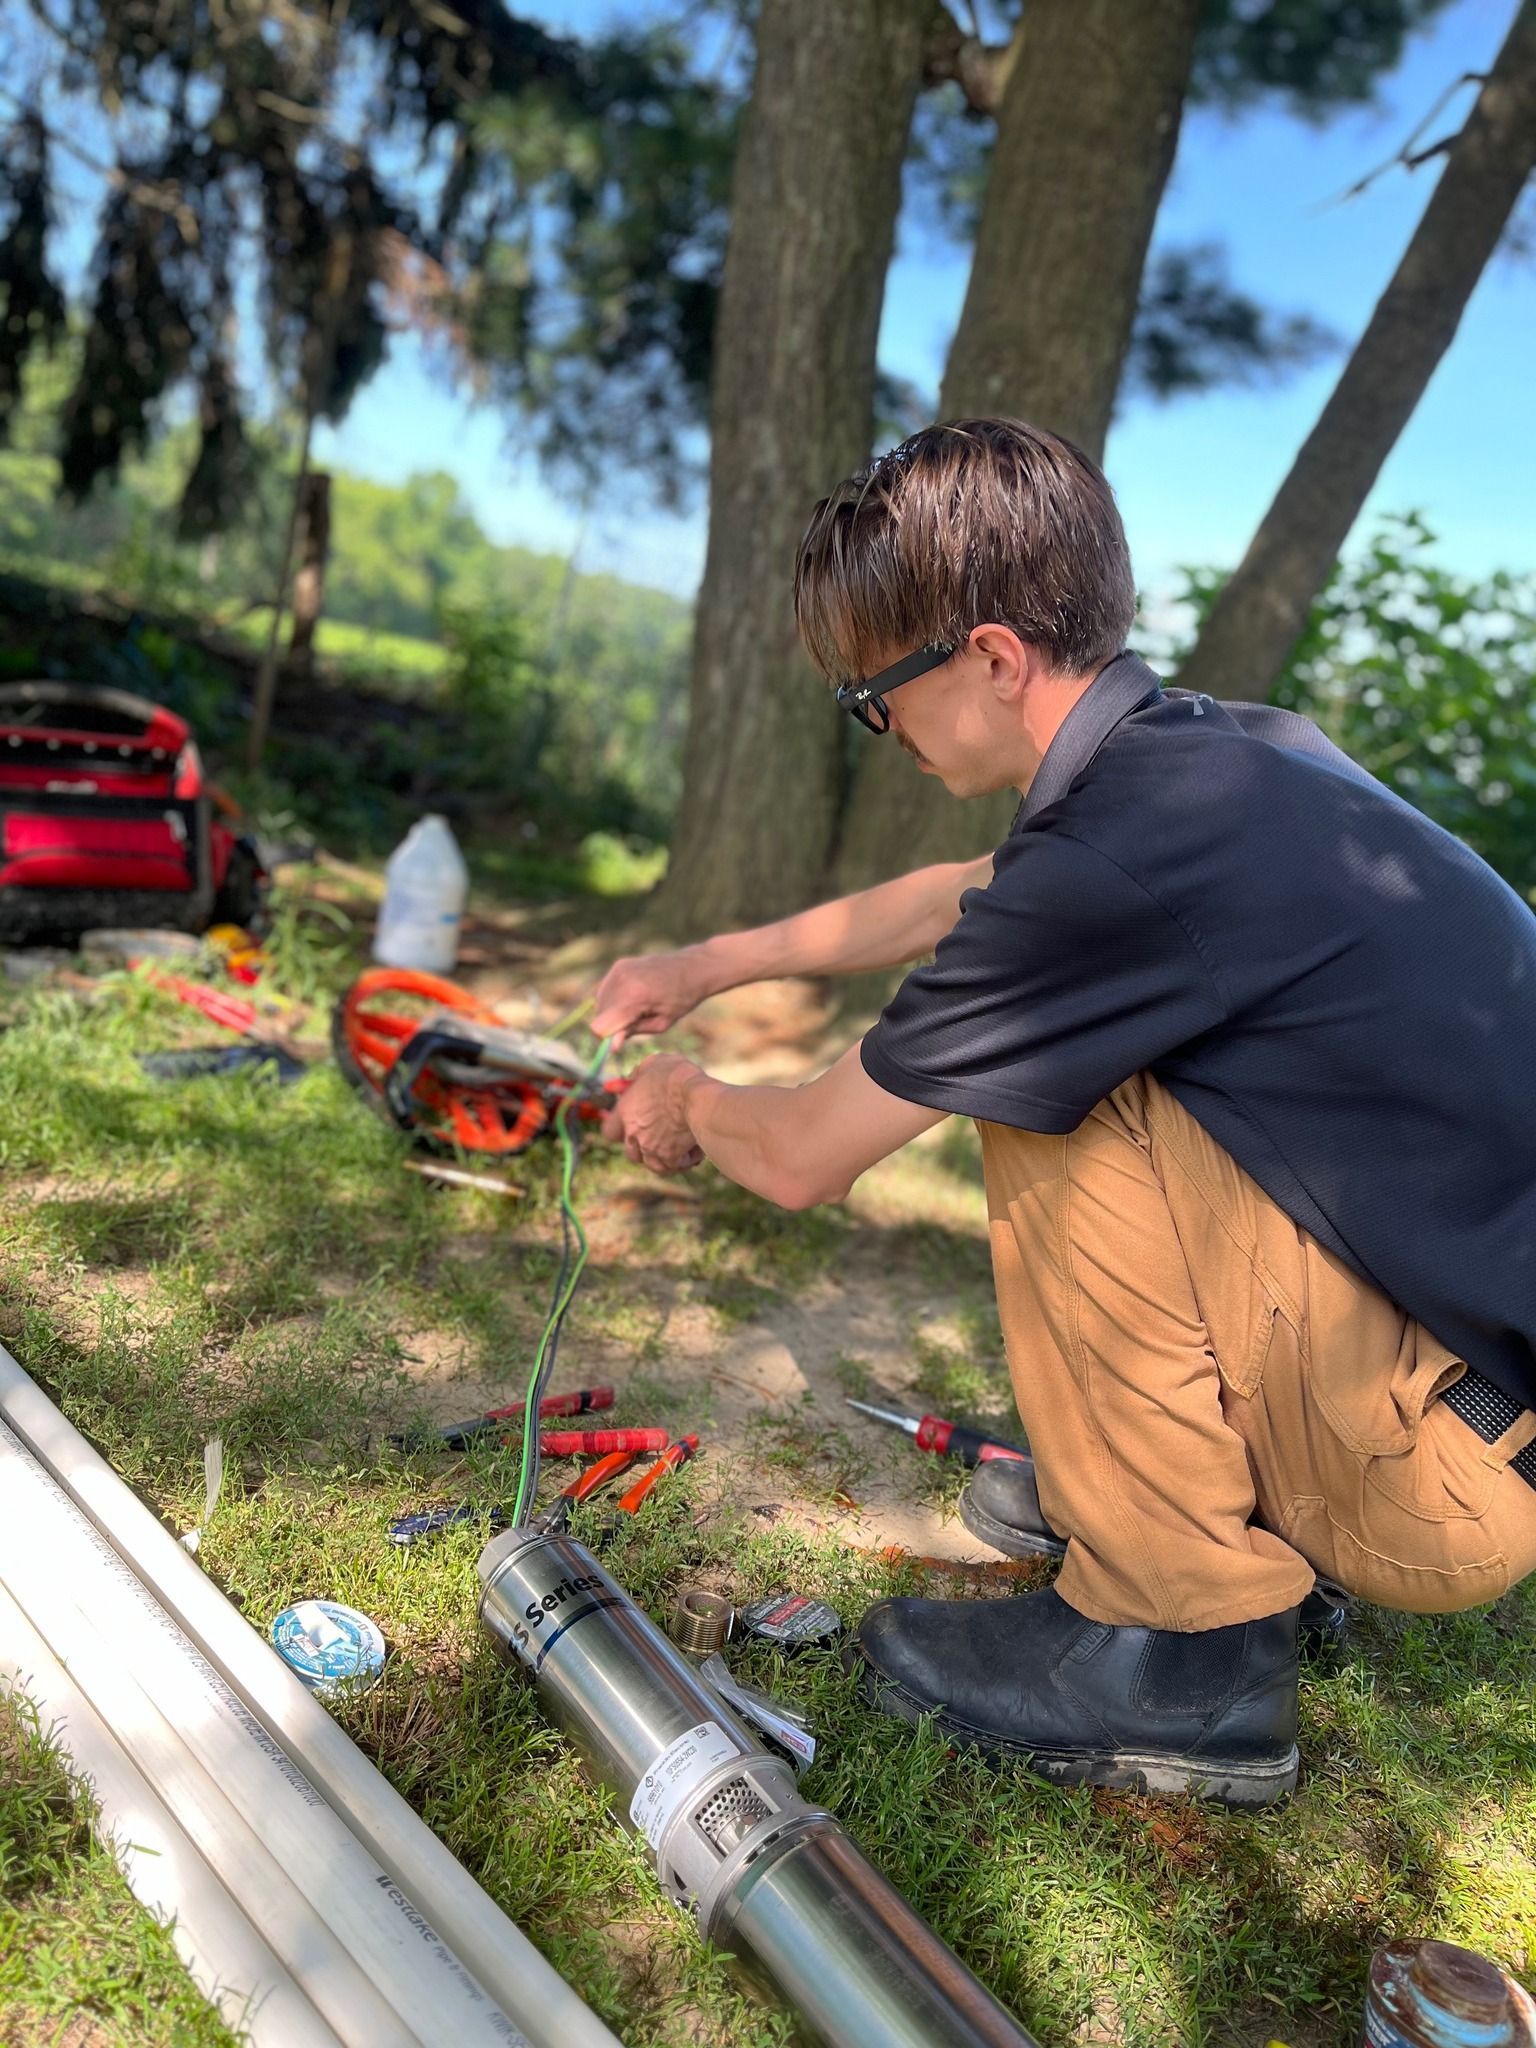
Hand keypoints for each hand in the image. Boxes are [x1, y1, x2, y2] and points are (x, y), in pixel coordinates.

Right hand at [590, 948, 713, 1050]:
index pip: (599, 1026)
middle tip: (638, 1021)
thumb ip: (634, 1032)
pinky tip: (635, 999)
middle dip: (612, 1024)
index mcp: (634, 996)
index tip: (622, 1039)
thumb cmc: (683, 998)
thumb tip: (612, 1046)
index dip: (608, 1037)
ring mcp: (619, 970)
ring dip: (612, 1012)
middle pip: (598, 1015)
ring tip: (639, 1009)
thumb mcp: (661, 1023)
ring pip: (600, 1003)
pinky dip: (614, 999)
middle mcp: (622, 980)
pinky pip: (605, 990)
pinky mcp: (619, 965)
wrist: (693, 967)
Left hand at [601, 1054, 707, 1172]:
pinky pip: (675, 1166)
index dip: (619, 1131)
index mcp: (625, 1111)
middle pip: (632, 1153)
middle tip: (661, 1136)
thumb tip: (633, 1077)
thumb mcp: (654, 1063)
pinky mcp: (670, 1159)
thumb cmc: (677, 1077)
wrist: (698, 1098)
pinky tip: (695, 1148)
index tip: (631, 1126)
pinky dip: (684, 1160)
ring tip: (682, 1143)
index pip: (609, 1132)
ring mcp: (651, 1149)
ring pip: (654, 1164)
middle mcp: (634, 1134)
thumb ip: (639, 1073)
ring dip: (665, 1156)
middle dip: (644, 1147)